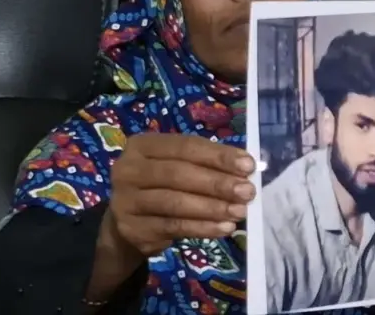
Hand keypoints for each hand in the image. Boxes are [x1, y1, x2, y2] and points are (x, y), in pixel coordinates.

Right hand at [105, 133, 255, 256]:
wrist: (127, 225)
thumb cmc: (162, 187)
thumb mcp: (178, 167)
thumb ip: (206, 165)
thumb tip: (245, 169)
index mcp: (143, 145)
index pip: (185, 146)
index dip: (218, 155)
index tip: (248, 165)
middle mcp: (129, 169)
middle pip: (179, 174)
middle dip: (218, 183)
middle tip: (247, 191)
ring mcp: (126, 200)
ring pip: (176, 202)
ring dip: (213, 207)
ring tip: (239, 212)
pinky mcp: (132, 228)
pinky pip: (174, 227)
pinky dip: (202, 227)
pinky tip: (224, 228)